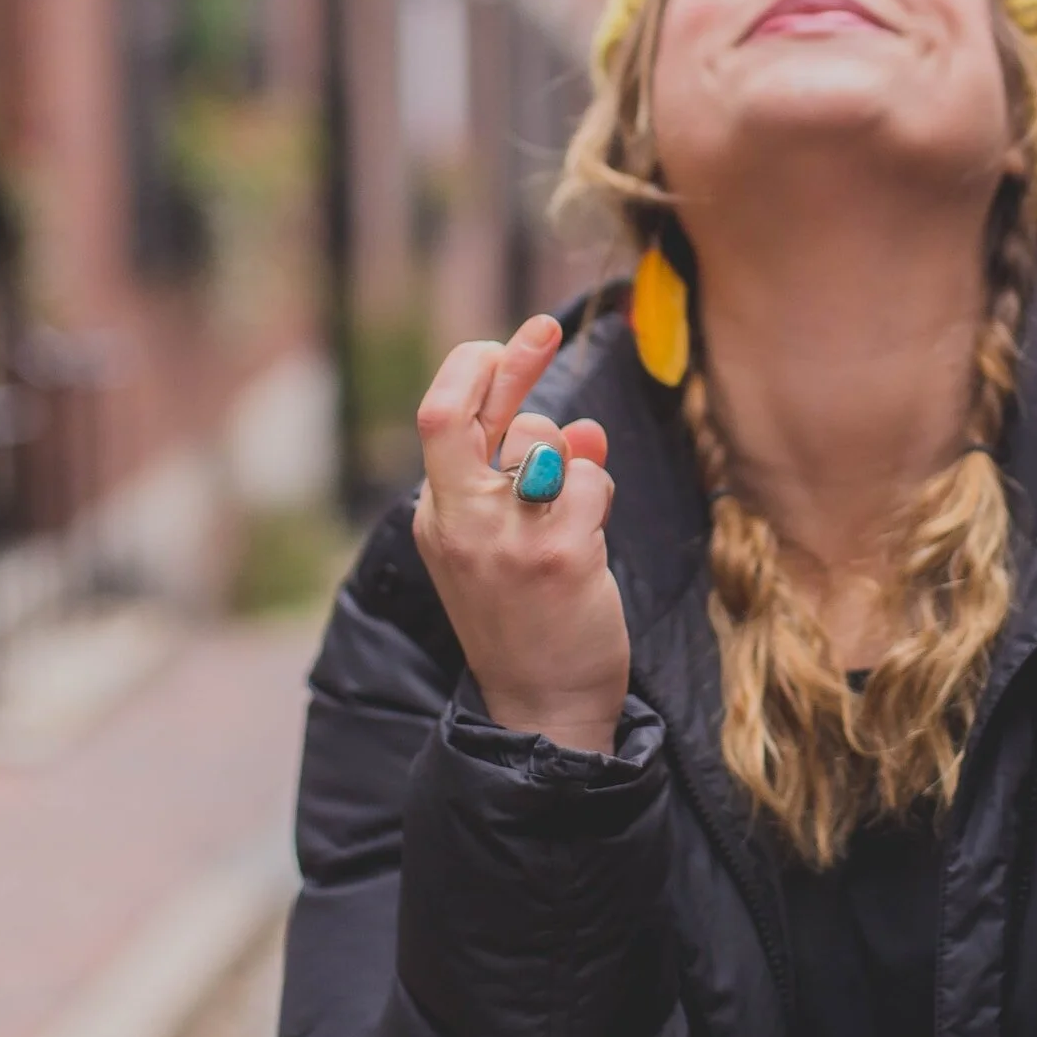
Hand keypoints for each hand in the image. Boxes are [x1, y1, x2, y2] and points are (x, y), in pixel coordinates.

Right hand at [413, 314, 628, 752]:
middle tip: (543, 326)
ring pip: (544, 442)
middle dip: (510, 360)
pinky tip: (592, 541)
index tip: (506, 341)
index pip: (436, 420)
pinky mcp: (557, 555)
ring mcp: (504, 539)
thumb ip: (531, 480)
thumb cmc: (530, 623)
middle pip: (459, 412)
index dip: (471, 369)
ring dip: (574, 461)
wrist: (544, 710)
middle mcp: (459, 523)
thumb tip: (580, 428)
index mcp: (438, 517)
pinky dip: (599, 496)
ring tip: (576, 517)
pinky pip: (588, 481)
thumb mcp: (509, 544)